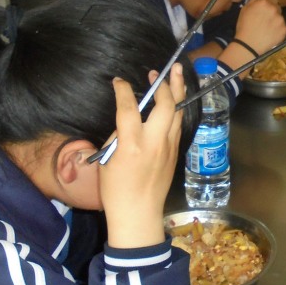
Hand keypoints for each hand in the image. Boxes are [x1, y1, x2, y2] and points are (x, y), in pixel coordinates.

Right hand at [101, 64, 185, 248]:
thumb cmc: (116, 190)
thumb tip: (128, 118)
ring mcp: (168, 148)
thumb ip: (118, 135)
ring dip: (177, 92)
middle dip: (165, 84)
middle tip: (158, 71)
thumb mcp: (108, 159)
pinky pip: (177, 125)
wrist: (138, 214)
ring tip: (176, 74)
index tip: (118, 81)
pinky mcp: (175, 153)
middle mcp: (154, 143)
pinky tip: (173, 101)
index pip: (128, 108)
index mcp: (132, 145)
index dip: (123, 90)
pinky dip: (176, 110)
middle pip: (166, 106)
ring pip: (178, 114)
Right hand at [233, 0, 285, 55]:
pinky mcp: (284, 30)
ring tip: (267, 28)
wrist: (248, 45)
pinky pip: (282, 27)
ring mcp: (281, 20)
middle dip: (272, 11)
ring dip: (275, 20)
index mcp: (265, 2)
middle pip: (277, 7)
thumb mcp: (245, 9)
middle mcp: (275, 9)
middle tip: (265, 19)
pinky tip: (270, 34)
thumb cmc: (244, 26)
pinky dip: (278, 29)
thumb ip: (254, 0)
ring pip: (280, 17)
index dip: (269, 2)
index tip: (265, 8)